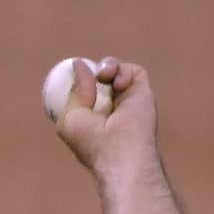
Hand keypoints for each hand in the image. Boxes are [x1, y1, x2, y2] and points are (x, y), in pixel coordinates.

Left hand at [54, 57, 160, 178]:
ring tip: (104, 76)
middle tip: (93, 76)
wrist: (120, 150)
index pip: (85, 89)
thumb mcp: (70, 116)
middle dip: (95, 70)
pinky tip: (119, 85)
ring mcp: (127, 98)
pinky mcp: (143, 92)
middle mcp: (111, 105)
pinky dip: (123, 72)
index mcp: (92, 114)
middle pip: (101, 75)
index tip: (74, 74)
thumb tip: (79, 63)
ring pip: (117, 69)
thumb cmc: (91, 141)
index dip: (79, 79)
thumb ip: (75, 91)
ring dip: (107, 66)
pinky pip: (133, 70)